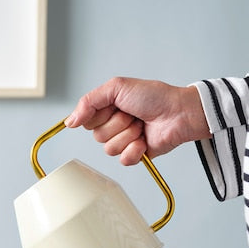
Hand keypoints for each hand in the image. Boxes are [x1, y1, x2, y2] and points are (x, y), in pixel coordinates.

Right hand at [66, 77, 209, 164]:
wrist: (179, 112)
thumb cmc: (154, 96)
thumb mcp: (117, 87)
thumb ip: (88, 102)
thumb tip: (69, 122)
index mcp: (106, 110)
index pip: (87, 121)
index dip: (100, 114)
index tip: (117, 105)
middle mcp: (112, 126)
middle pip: (97, 136)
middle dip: (118, 124)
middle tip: (133, 114)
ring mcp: (123, 141)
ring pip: (109, 149)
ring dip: (128, 135)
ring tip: (142, 125)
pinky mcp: (134, 155)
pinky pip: (123, 160)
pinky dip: (135, 150)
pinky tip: (145, 140)